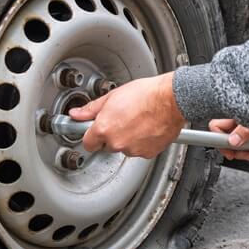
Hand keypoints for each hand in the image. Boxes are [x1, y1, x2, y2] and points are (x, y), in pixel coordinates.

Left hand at [68, 72, 184, 158]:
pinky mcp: (148, 153)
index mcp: (104, 129)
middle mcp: (117, 142)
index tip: (94, 130)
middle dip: (111, 135)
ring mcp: (133, 149)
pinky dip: (141, 142)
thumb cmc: (146, 94)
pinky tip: (146, 127)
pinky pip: (139, 150)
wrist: (171, 99)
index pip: (88, 143)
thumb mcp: (112, 96)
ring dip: (127, 138)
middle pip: (106, 146)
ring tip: (136, 121)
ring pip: (124, 148)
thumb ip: (91, 109)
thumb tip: (76, 114)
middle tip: (121, 119)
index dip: (91, 136)